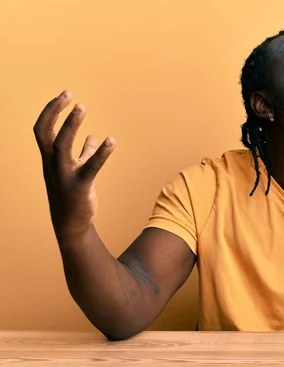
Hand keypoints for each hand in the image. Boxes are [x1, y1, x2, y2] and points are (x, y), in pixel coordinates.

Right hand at [33, 91, 115, 238]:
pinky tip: (111, 141)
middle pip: (46, 134)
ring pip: (62, 146)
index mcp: (51, 159)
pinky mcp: (80, 186)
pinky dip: (100, 152)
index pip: (42, 130)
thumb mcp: (77, 171)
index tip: (64, 96)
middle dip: (54, 112)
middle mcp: (53, 165)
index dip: (51, 112)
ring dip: (70, 125)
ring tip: (81, 107)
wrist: (72, 224)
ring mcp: (64, 176)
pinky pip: (90, 166)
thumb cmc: (73, 195)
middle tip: (69, 95)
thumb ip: (84, 153)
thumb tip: (93, 138)